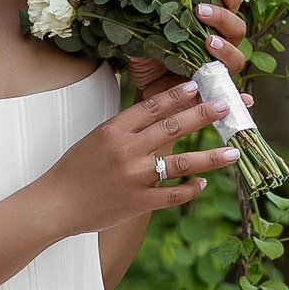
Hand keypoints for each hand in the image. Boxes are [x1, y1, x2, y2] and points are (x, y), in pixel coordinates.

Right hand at [31, 77, 240, 236]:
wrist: (55, 204)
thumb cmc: (75, 169)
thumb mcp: (97, 138)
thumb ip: (126, 127)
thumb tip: (158, 112)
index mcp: (114, 130)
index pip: (152, 107)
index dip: (178, 96)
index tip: (198, 86)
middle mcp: (127, 151)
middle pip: (172, 128)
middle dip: (203, 115)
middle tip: (226, 107)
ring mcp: (134, 178)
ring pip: (181, 163)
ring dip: (210, 157)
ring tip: (233, 151)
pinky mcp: (138, 203)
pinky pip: (172, 195)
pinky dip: (190, 189)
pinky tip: (202, 183)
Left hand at [125, 0, 255, 107]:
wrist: (147, 95)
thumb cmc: (149, 61)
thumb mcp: (142, 39)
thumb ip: (143, 25)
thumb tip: (137, 8)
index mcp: (207, 26)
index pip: (227, 5)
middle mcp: (219, 45)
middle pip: (236, 28)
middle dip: (222, 17)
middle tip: (201, 11)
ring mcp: (219, 69)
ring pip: (236, 57)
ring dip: (226, 48)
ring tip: (209, 42)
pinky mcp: (216, 92)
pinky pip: (233, 95)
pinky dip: (240, 97)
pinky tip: (244, 99)